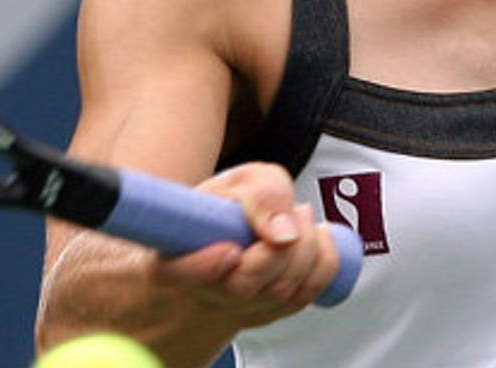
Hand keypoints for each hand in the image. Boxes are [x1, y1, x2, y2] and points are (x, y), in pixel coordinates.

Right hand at [150, 163, 343, 328]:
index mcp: (174, 261)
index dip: (204, 266)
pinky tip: (318, 239)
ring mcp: (234, 311)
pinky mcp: (266, 315)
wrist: (223, 241)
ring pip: (278, 293)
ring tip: (301, 217)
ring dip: (305, 249)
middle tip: (292, 212)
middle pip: (242, 286)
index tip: (228, 250)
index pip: (180, 273)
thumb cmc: (222, 211)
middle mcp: (201, 294)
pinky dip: (321, 264)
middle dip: (280, 246)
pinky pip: (302, 298)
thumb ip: (260, 192)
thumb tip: (284, 228)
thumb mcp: (236, 182)